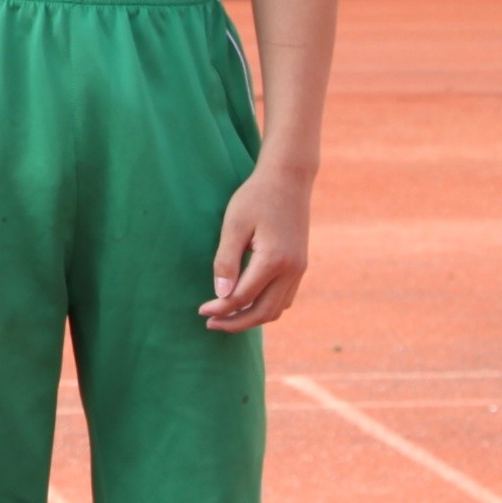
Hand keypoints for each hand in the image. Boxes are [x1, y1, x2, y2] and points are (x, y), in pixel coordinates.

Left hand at [203, 159, 310, 332]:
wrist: (288, 179)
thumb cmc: (256, 197)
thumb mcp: (234, 224)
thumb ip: (226, 261)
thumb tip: (221, 295)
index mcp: (274, 260)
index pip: (243, 297)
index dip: (220, 308)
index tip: (201, 311)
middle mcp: (292, 270)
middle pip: (263, 313)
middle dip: (236, 323)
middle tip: (210, 323)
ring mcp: (300, 269)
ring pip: (277, 309)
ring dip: (252, 318)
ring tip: (226, 317)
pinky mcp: (300, 266)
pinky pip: (284, 298)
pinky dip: (266, 307)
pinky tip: (247, 303)